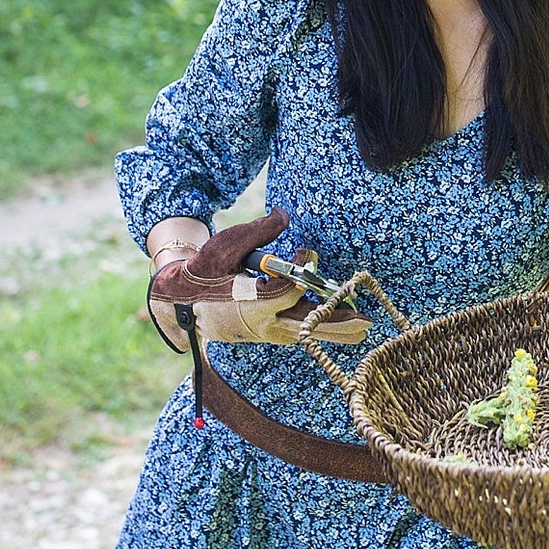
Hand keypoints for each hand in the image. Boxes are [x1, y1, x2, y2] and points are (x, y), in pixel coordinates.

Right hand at [147, 210, 368, 350]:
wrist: (182, 301)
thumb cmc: (205, 270)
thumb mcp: (225, 245)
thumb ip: (258, 231)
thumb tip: (284, 215)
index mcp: (251, 302)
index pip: (290, 290)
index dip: (303, 270)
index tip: (305, 251)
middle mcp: (261, 323)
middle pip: (306, 325)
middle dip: (337, 323)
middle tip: (366, 323)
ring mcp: (264, 332)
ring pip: (304, 333)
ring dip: (333, 330)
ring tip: (361, 328)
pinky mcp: (265, 334)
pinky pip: (295, 332)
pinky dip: (314, 327)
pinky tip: (336, 322)